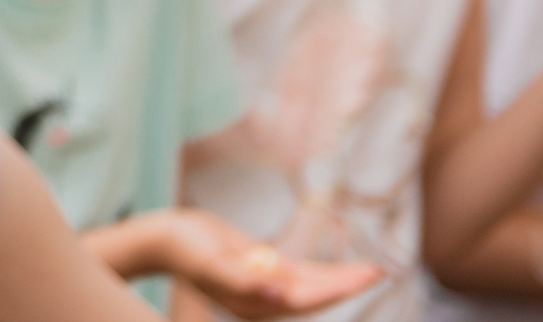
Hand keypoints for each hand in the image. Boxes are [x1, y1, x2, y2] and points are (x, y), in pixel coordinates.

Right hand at [144, 209, 379, 318]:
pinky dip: (324, 272)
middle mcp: (263, 300)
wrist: (165, 238)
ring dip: (341, 279)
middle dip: (346, 284)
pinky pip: (301, 274)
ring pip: (312, 285)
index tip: (359, 277)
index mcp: (253, 304)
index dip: (332, 289)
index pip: (302, 299)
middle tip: (377, 271)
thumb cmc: (184, 248)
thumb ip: (244, 281)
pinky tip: (346, 270)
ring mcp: (265, 285)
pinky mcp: (264, 269)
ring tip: (373, 270)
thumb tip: (279, 292)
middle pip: (314, 294)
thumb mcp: (212, 262)